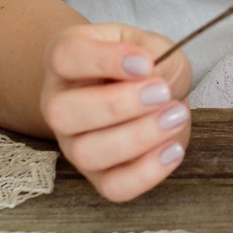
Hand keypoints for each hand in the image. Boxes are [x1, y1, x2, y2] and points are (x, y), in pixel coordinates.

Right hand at [37, 23, 193, 201]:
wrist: (149, 94)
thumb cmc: (143, 66)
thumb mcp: (151, 45)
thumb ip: (152, 55)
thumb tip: (150, 77)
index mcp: (65, 59)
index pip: (65, 57)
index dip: (105, 60)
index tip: (146, 63)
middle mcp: (58, 103)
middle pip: (61, 113)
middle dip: (117, 105)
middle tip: (162, 92)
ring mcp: (73, 143)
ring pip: (86, 153)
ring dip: (137, 137)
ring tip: (175, 116)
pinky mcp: (98, 175)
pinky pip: (113, 187)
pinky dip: (147, 172)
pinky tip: (173, 148)